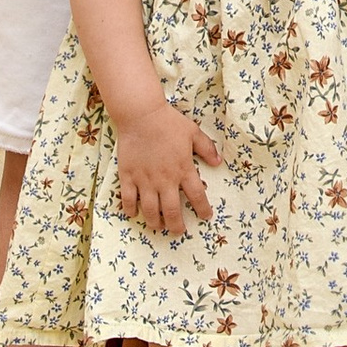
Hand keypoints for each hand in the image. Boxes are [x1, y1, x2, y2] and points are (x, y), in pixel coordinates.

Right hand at [113, 99, 220, 235]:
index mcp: (183, 169)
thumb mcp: (193, 132)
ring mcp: (145, 180)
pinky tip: (134, 214)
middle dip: (177, 226)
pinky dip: (130, 209)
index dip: (203, 209)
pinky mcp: (128, 176)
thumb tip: (218, 162)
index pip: (197, 196)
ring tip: (158, 227)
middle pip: (172, 212)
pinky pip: (128, 199)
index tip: (206, 217)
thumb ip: (206, 148)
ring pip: (150, 210)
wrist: (141, 115)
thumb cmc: (169, 122)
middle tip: (178, 232)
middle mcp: (165, 180)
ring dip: (155, 222)